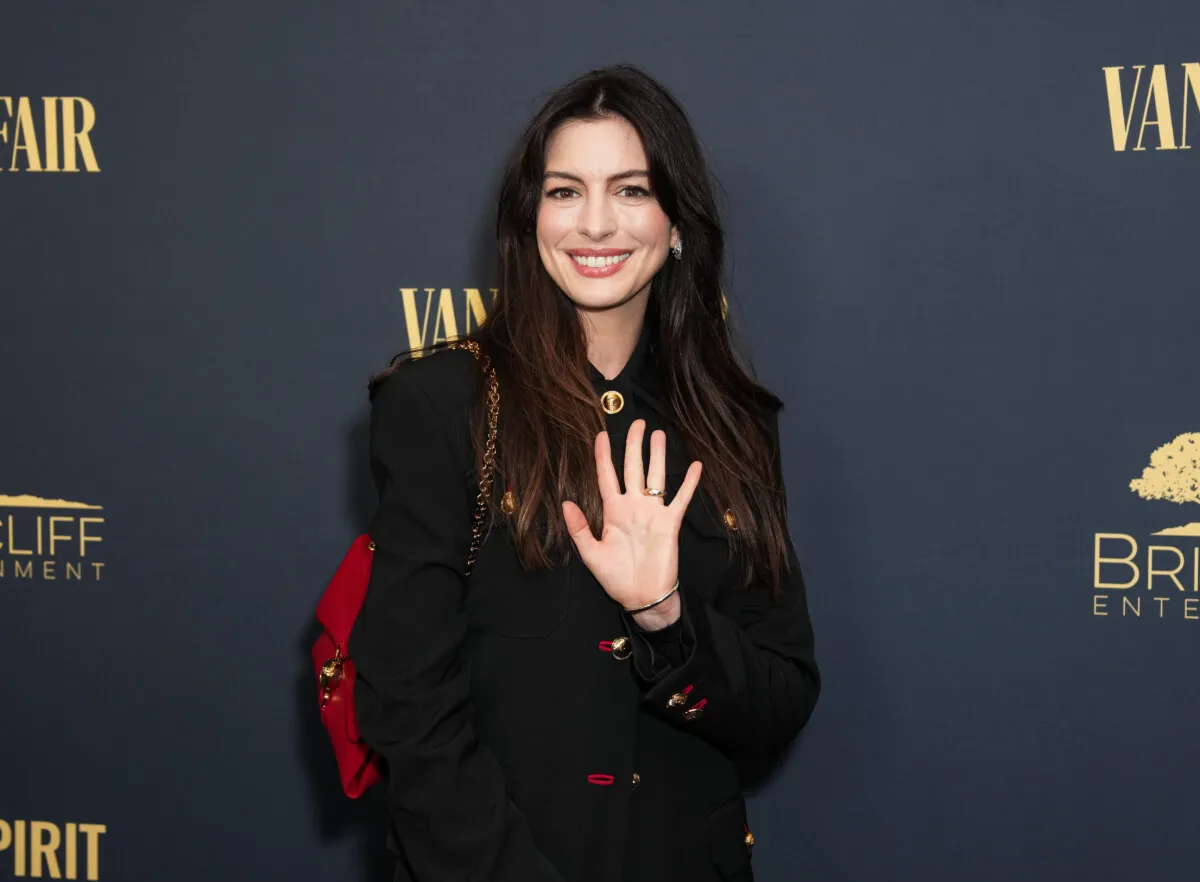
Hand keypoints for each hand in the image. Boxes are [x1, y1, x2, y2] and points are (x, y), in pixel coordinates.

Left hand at [561, 419, 702, 626]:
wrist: (642, 597)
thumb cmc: (616, 578)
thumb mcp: (590, 554)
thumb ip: (579, 528)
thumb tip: (566, 502)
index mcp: (612, 511)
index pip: (606, 476)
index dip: (603, 456)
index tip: (601, 435)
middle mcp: (633, 507)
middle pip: (633, 468)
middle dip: (633, 445)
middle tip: (636, 423)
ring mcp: (653, 513)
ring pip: (655, 477)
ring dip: (657, 456)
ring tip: (658, 434)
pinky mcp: (670, 523)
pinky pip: (680, 498)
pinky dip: (688, 483)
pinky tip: (695, 466)